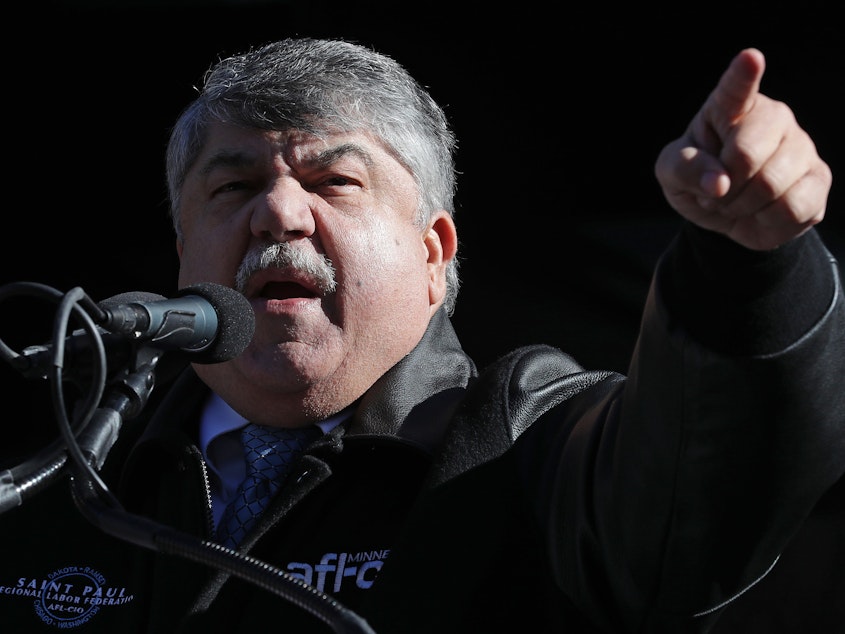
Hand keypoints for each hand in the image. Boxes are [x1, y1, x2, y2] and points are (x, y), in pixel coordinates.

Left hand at [655, 48, 830, 250]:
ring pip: (771, 185)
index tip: (750, 59)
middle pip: (747, 154)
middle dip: (723, 186)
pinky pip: (793, 207)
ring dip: (741, 206)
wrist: (726, 214)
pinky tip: (761, 212)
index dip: (743, 75)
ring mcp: (801, 145)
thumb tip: (718, 183)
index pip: (736, 89)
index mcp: (729, 107)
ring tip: (736, 201)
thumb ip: (686, 170)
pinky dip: (766, 220)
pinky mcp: (819, 178)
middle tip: (717, 190)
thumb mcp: (671, 174)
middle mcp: (773, 117)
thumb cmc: (697, 178)